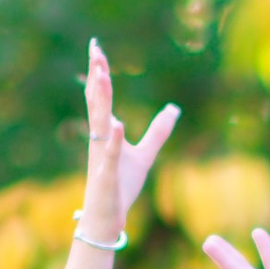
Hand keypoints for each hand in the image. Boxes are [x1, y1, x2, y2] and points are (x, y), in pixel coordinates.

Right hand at [80, 37, 178, 235]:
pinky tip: (118, 124)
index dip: (100, 74)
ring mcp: (101, 156)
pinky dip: (114, 140)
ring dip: (101, 100)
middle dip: (96, 77)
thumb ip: (158, 131)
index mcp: (105, 133)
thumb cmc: (121, 186)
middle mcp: (99, 140)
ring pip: (99, 123)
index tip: (97, 50)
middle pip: (96, 103)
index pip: (101, 98)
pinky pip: (109, 155)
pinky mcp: (107, 175)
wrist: (108, 218)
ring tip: (103, 76)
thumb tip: (174, 108)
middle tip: (95, 51)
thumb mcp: (145, 155)